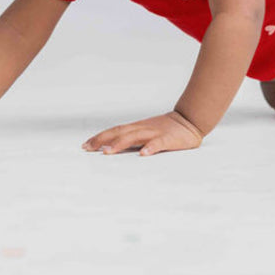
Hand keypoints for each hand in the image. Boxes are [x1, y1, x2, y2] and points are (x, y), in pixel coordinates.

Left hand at [82, 111, 203, 156]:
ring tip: (108, 152)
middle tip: (88, 148)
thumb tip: (110, 148)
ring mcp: (155, 133)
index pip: (115, 131)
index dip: (100, 137)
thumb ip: (131, 139)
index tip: (85, 145)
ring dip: (120, 143)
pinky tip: (143, 154)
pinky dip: (150, 148)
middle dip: (103, 140)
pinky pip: (158, 143)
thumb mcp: (146, 132)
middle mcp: (143, 128)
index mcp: (137, 128)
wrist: (189, 120)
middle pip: (120, 132)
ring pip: (135, 136)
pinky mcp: (168, 139)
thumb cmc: (166, 129)